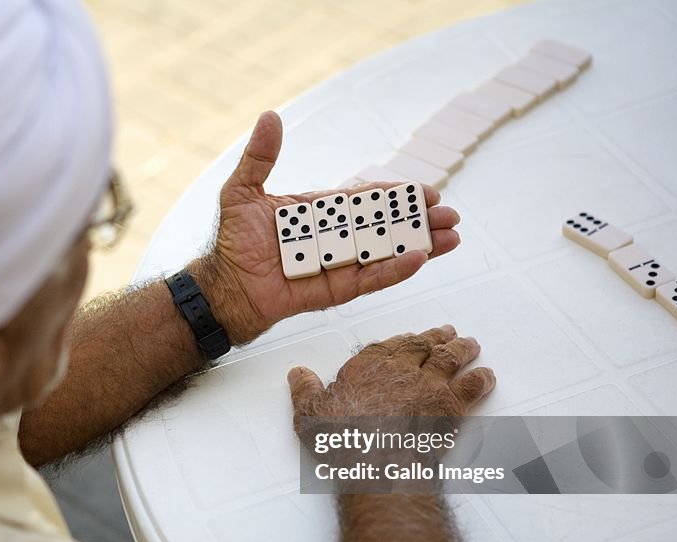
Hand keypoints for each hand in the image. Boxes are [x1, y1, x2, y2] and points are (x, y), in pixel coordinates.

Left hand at [191, 111, 461, 344]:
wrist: (224, 285)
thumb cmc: (232, 242)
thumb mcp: (243, 191)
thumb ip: (260, 157)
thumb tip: (270, 116)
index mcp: (320, 214)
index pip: (365, 202)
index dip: (395, 197)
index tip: (425, 191)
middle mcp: (335, 240)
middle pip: (385, 228)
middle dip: (419, 221)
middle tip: (450, 214)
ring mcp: (339, 266)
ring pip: (386, 254)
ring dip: (420, 246)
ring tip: (452, 237)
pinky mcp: (337, 292)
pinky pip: (370, 280)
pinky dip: (394, 271)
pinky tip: (419, 260)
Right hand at [288, 326, 494, 425]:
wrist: (377, 462)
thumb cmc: (343, 440)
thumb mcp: (310, 413)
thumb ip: (305, 390)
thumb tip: (298, 374)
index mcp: (368, 364)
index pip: (389, 344)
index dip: (402, 340)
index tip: (409, 338)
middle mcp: (402, 367)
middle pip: (424, 344)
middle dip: (436, 337)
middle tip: (447, 331)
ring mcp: (429, 384)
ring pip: (450, 358)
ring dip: (462, 349)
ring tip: (470, 344)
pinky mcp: (450, 406)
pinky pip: (472, 386)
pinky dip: (482, 379)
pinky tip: (487, 376)